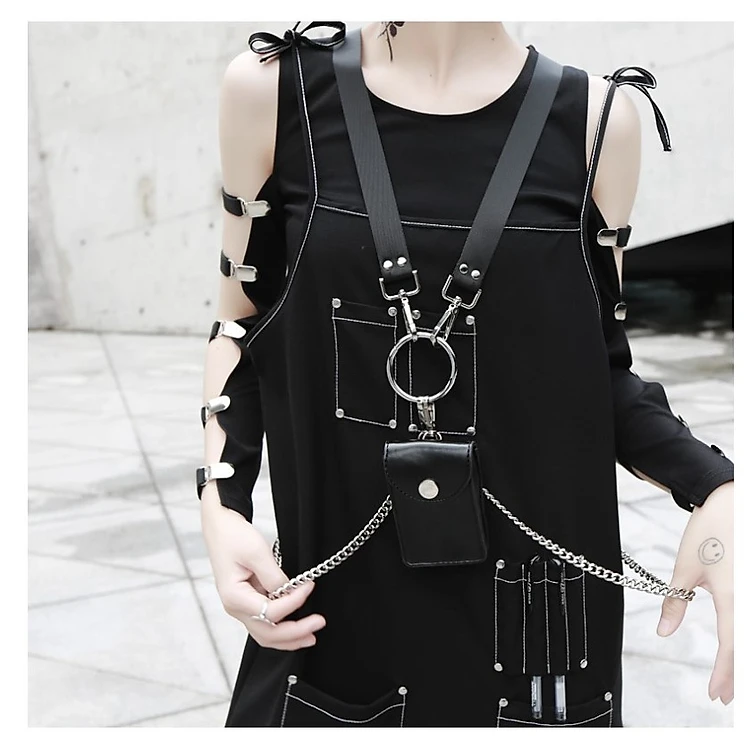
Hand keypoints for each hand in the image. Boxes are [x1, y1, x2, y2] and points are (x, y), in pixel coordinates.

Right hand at [200, 485, 325, 649]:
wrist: (220, 527)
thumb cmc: (233, 537)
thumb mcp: (257, 552)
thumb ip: (274, 576)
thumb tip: (289, 593)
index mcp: (234, 597)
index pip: (270, 611)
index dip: (293, 602)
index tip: (309, 586)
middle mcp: (236, 608)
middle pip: (267, 633)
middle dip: (295, 633)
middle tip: (318, 624)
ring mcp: (241, 607)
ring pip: (266, 633)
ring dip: (289, 637)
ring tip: (311, 635)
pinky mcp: (247, 602)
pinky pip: (265, 622)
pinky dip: (282, 627)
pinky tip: (297, 624)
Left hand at [658, 481, 732, 703]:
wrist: (730, 500)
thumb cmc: (707, 532)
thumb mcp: (685, 569)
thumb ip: (676, 602)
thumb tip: (663, 632)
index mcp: (734, 598)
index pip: (731, 648)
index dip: (724, 674)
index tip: (717, 695)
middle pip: (748, 647)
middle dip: (739, 675)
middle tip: (728, 696)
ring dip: (745, 658)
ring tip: (734, 678)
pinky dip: (746, 637)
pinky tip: (739, 646)